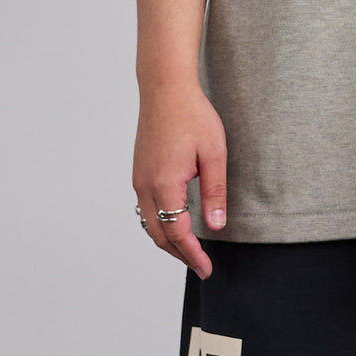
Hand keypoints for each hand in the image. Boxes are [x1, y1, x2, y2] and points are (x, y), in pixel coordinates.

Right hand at [132, 82, 227, 278]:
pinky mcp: (139, 173)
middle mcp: (146, 185)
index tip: (207, 269)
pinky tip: (176, 227)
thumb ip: (215, 193)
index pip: (177, 233)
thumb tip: (216, 226)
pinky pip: (146, 210)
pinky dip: (160, 226)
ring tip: (190, 252)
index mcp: (165, 184)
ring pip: (150, 224)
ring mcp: (139, 179)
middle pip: (159, 235)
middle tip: (201, 266)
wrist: (165, 87)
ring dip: (169, 242)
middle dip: (180, 255)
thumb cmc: (192, 115)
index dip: (193, 255)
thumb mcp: (214, 155)